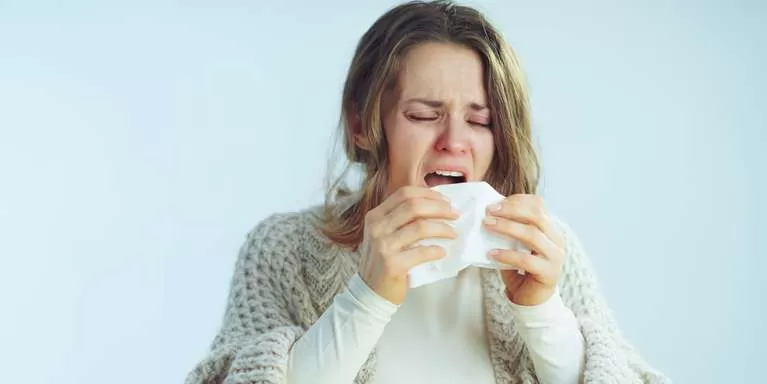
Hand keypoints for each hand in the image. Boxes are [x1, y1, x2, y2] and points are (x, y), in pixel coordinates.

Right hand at [359, 186, 457, 304]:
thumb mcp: (384, 234)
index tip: (445, 200)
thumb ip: (401, 219)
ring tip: (453, 233)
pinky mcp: (392, 264)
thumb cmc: (382, 261)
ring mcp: (383, 246)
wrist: (370, 292)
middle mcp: (377, 227)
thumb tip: (435, 205)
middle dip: (440, 208)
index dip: (428, 194)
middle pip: (414, 206)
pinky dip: (436, 251)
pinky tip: (442, 252)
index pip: (404, 194)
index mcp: (375, 216)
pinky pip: (421, 252)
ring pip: (420, 227)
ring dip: (442, 229)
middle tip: (455, 214)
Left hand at [482, 195, 564, 305]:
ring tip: (487, 226)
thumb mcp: (515, 244)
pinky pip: (527, 260)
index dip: (517, 201)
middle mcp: (556, 240)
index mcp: (550, 229)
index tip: (495, 203)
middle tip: (489, 212)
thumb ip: (510, 229)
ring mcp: (555, 257)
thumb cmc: (520, 269)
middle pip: (537, 216)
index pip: (539, 205)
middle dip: (511, 210)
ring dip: (507, 228)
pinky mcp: (549, 273)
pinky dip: (507, 255)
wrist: (530, 299)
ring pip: (533, 235)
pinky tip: (491, 253)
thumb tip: (489, 213)